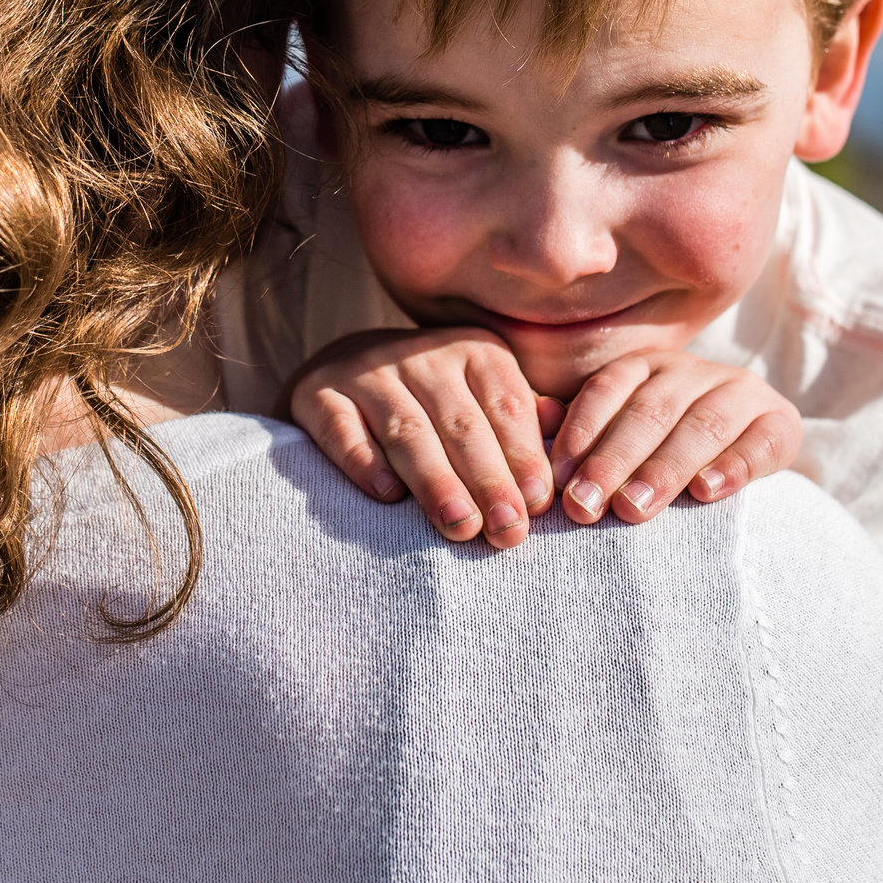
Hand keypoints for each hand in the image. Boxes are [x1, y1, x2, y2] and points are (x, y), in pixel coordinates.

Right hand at [284, 327, 557, 547]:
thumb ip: (523, 422)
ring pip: (407, 430)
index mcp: (474, 351)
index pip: (506, 406)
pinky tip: (387, 496)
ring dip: (436, 481)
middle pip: (461, 423)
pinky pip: (343, 430)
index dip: (524, 457)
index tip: (538, 507)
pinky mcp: (317, 394)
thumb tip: (565, 443)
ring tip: (460, 525)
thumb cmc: (433, 401)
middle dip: (488, 480)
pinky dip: (365, 462)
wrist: (339, 370)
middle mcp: (421, 354)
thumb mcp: (482, 398)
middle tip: (507, 531)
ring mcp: (365, 371)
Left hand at [549, 351, 799, 524]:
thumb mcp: (622, 433)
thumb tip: (535, 419)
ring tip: (633, 508)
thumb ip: (579, 430)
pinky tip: (706, 493)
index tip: (559, 480)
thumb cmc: (664, 449)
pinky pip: (760, 442)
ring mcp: (741, 392)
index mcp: (647, 366)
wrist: (750, 450)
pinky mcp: (781, 422)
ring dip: (665, 469)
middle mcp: (693, 371)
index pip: (608, 389)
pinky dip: (732, 467)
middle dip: (613, 461)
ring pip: (701, 426)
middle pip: (650, 412)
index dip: (581, 432)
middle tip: (585, 507)